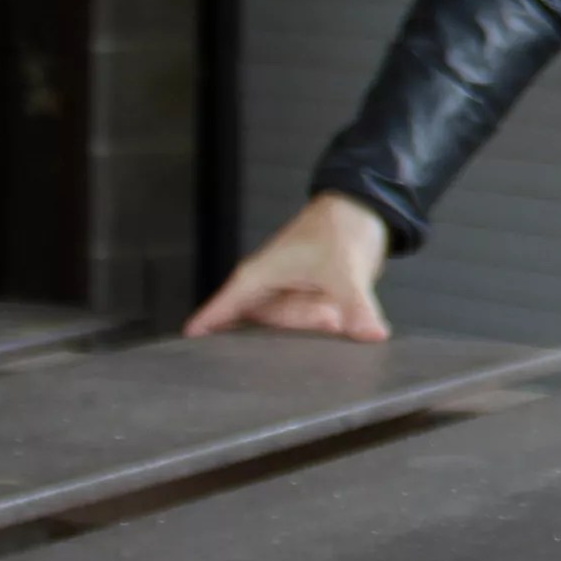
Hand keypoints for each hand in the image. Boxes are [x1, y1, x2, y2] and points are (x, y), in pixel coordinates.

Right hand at [184, 192, 394, 339]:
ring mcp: (286, 300)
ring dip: (312, 327)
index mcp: (258, 277)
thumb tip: (372, 334)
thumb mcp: (346, 269)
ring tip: (334, 312)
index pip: (223, 308)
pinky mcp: (306, 306)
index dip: (207, 327)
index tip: (188, 347)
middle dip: (293, 329)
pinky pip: (307, 328)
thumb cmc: (338, 228)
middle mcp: (267, 292)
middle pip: (267, 328)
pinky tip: (336, 327)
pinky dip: (320, 330)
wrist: (363, 213)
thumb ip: (356, 306)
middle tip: (326, 315)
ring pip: (292, 329)